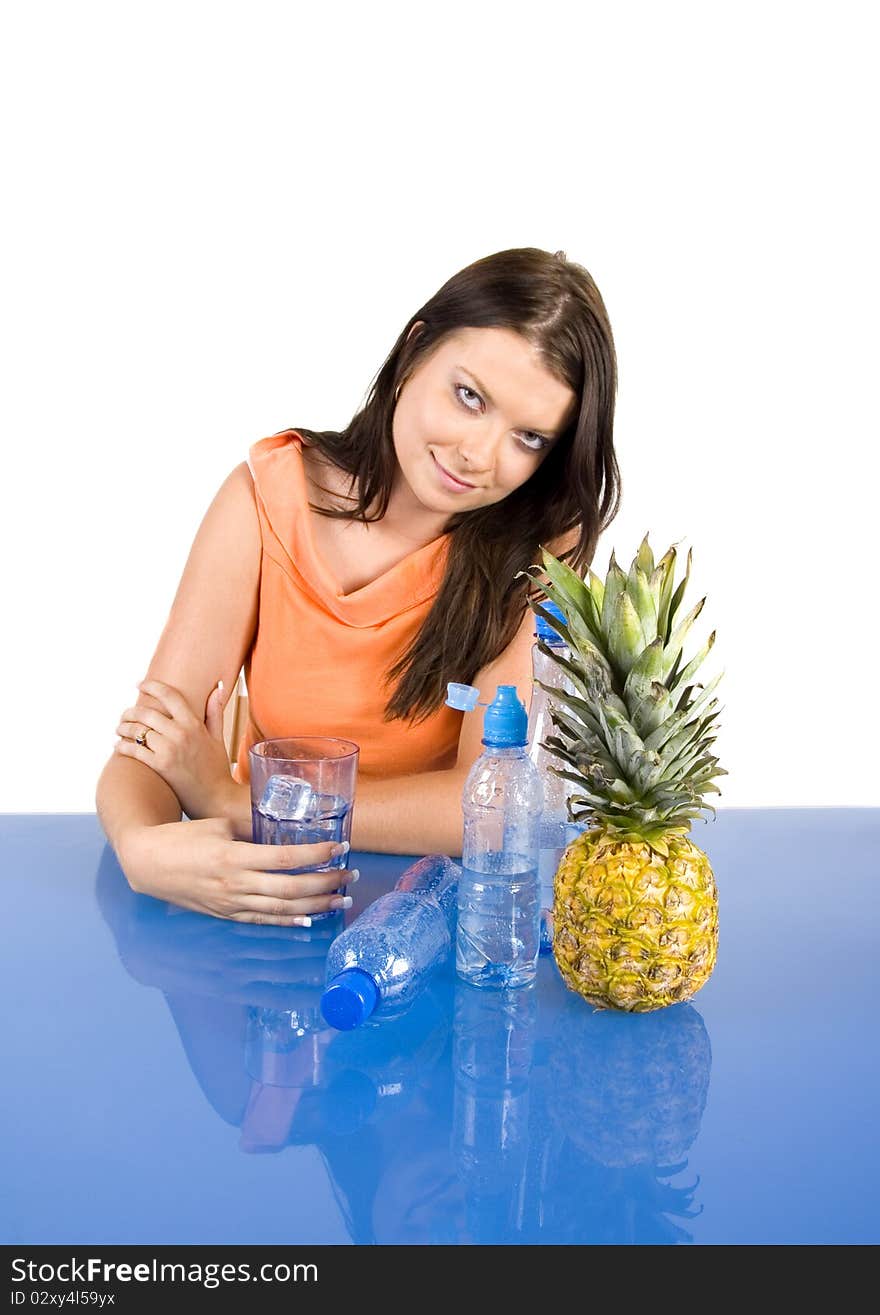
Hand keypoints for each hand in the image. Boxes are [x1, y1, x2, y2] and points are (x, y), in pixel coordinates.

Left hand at [114, 678, 234, 820]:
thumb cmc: (217, 768)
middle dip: (131, 711)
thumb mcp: (218, 737)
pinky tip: (118, 745)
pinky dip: (122, 746)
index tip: (140, 684)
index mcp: (194, 723)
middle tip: (125, 714)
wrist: (217, 798)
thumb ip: (215, 711)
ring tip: (119, 729)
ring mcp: (169, 749)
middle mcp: (180, 733)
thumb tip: (217, 688)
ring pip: (138, 730)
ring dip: (123, 727)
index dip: (152, 686)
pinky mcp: (160, 766)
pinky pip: (134, 750)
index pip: (170, 696)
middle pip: (147, 712)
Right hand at [117, 816, 357, 925]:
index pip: (285, 858)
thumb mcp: (218, 825)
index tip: (341, 847)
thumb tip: (283, 826)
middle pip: (291, 888)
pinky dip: (288, 921)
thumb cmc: (183, 838)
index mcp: (234, 857)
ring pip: (282, 908)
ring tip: (341, 899)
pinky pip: (263, 921)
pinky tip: (310, 919)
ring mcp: (231, 904)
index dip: (317, 854)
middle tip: (351, 875)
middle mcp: (236, 884)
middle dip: (326, 882)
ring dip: (316, 905)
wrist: (148, 864)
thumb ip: (251, 829)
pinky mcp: (226, 915)